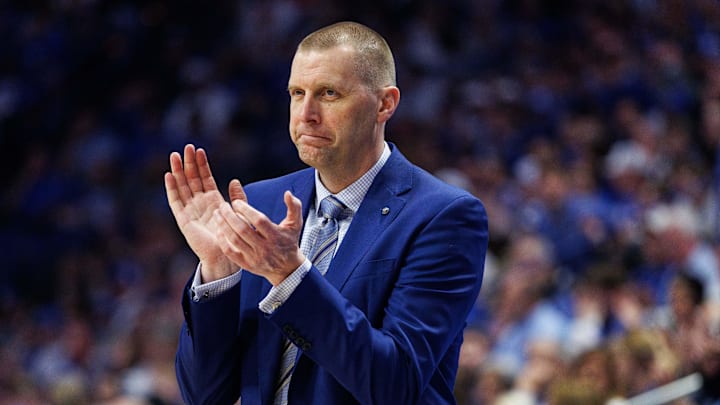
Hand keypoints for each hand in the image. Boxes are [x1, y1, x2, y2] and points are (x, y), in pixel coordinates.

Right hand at [164, 144, 246, 281]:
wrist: (224, 257)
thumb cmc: (232, 237)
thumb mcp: (237, 214)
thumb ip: (237, 198)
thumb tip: (234, 180)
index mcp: (213, 201)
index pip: (205, 178)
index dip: (202, 165)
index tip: (200, 150)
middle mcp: (200, 203)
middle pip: (192, 179)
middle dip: (189, 163)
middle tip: (187, 147)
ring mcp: (190, 210)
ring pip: (182, 186)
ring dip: (178, 171)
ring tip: (175, 155)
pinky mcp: (183, 219)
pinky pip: (175, 201)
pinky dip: (172, 188)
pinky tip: (169, 175)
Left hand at [213, 191, 304, 285]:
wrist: (287, 268)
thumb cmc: (289, 242)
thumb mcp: (296, 224)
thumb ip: (294, 207)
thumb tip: (287, 193)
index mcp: (276, 236)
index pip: (258, 221)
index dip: (246, 210)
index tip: (236, 202)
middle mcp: (265, 247)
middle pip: (243, 230)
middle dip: (230, 216)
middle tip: (223, 205)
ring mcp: (255, 257)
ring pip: (235, 240)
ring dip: (223, 226)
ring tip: (217, 214)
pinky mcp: (247, 264)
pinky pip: (230, 252)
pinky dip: (222, 240)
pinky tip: (218, 230)